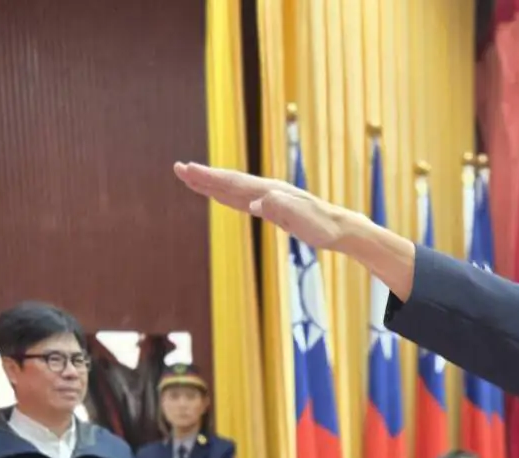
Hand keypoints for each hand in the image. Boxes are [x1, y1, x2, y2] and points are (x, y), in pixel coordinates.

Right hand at [174, 164, 346, 250]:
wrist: (340, 228)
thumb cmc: (323, 226)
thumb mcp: (303, 219)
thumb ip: (281, 208)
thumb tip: (256, 202)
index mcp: (270, 191)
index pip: (233, 183)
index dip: (209, 177)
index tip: (187, 170)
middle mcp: (266, 190)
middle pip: (229, 182)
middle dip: (203, 176)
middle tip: (178, 168)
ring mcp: (268, 198)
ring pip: (233, 189)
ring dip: (212, 184)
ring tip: (190, 177)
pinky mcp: (272, 209)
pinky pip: (242, 201)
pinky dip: (226, 196)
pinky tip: (219, 196)